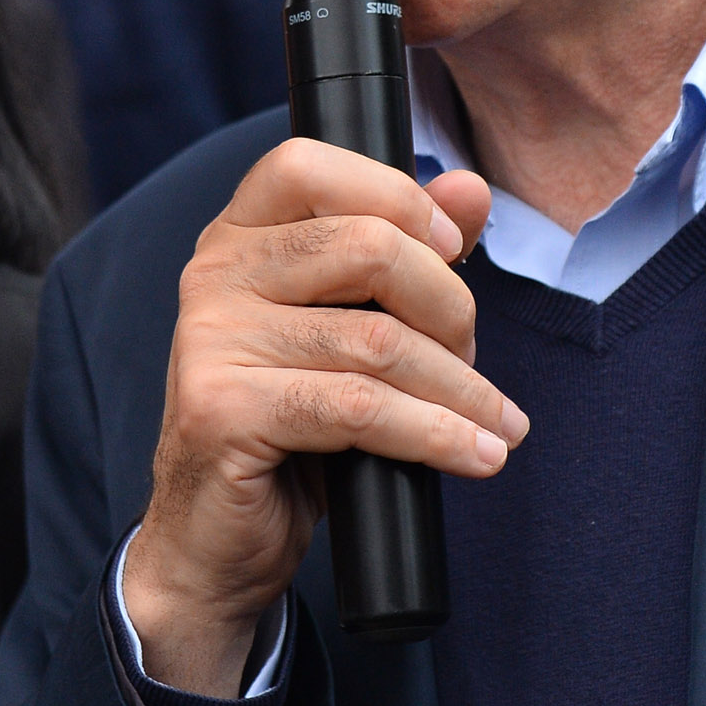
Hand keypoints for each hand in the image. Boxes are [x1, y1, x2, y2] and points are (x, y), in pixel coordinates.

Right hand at [124, 139, 511, 695]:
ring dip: (461, 389)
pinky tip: (474, 454)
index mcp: (237, 237)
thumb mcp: (348, 331)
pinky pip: (360, 409)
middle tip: (470, 362)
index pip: (308, 163)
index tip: (450, 250)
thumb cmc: (290, 430)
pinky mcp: (223, 410)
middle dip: (449, 307)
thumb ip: (405, 252)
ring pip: (378, 340)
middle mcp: (212, 274)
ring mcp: (210, 340)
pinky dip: (436, 434)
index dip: (395, 194)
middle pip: (366, 246)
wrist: (216, 543)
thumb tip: (469, 189)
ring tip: (495, 425)